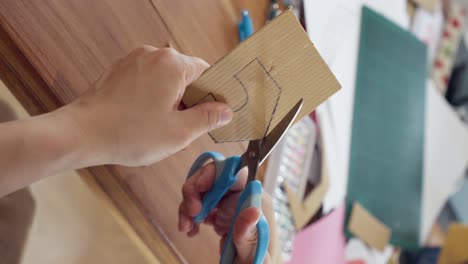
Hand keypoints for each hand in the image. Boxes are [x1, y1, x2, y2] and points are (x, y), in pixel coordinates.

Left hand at [62, 46, 232, 165]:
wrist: (82, 133)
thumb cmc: (130, 133)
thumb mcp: (180, 132)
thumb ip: (208, 118)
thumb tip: (226, 110)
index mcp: (172, 65)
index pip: (206, 72)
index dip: (213, 94)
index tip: (212, 114)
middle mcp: (153, 55)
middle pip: (185, 75)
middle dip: (189, 99)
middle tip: (183, 125)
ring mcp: (132, 60)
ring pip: (164, 78)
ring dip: (169, 99)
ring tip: (159, 124)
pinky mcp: (118, 70)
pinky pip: (145, 80)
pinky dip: (151, 96)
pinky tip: (143, 118)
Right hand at [178, 163, 277, 263]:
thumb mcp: (254, 255)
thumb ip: (250, 234)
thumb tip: (253, 211)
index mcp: (256, 201)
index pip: (235, 172)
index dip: (213, 173)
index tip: (198, 188)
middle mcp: (244, 198)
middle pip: (215, 178)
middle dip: (195, 191)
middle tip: (189, 213)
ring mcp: (232, 205)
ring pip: (205, 191)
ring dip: (189, 205)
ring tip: (185, 227)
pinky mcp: (223, 215)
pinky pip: (202, 205)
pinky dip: (191, 215)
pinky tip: (191, 231)